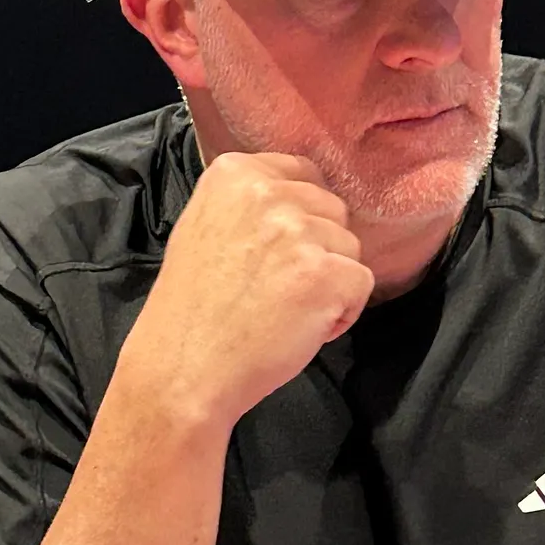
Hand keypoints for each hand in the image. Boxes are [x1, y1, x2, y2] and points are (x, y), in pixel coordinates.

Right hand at [124, 152, 373, 428]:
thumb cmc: (193, 310)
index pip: (303, 175)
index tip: (276, 253)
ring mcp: (297, 231)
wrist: (184, 369)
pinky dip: (342, 312)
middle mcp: (267, 193)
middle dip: (318, 249)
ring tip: (284, 310)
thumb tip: (299, 199)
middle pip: (332, 209)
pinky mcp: (324, 273)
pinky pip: (360, 283)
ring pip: (349, 247)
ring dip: (329, 282)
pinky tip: (300, 327)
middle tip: (276, 288)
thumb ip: (249, 204)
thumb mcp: (203, 228)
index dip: (302, 218)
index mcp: (234, 174)